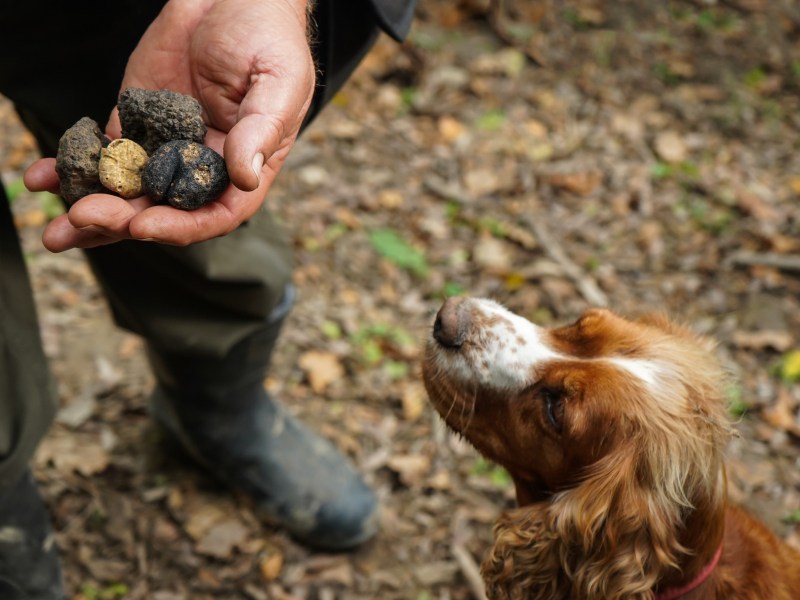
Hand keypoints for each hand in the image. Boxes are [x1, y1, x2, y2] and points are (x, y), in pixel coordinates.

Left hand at [28, 0, 313, 250]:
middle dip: (119, 220)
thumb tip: (246, 178)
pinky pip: (102, 153)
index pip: (212, 215)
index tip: (141, 225)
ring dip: (90, 208)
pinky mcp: (133, 122)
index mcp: (240, 168)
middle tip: (82, 217)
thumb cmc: (269, 40)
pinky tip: (46, 176)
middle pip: (160, 208)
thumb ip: (261, 130)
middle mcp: (200, 167)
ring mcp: (163, 147)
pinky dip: (73, 167)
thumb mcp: (278, 84)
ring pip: (126, 191)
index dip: (179, 227)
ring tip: (56, 227)